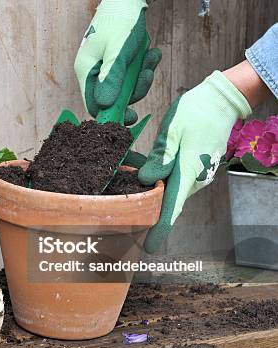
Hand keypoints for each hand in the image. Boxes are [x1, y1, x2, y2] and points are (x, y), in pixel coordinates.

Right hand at [74, 0, 161, 124]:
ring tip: (151, 56)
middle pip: (112, 98)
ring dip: (142, 75)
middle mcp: (93, 71)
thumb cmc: (120, 20)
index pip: (93, 105)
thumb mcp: (118, 50)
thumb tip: (105, 105)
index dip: (112, 113)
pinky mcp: (118, 61)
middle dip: (133, 88)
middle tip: (146, 73)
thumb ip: (111, 78)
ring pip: (125, 86)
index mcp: (86, 70)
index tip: (132, 115)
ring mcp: (106, 66)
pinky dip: (144, 65)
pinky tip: (152, 52)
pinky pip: (132, 74)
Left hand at [139, 71, 251, 252]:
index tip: (150, 246)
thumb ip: (160, 156)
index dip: (160, 228)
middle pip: (169, 201)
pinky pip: (176, 180)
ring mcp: (199, 174)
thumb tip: (145, 179)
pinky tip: (144, 169)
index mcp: (189, 170)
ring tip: (129, 181)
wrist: (222, 101)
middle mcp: (196, 178)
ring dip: (152, 191)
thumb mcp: (173, 129)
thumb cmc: (196, 111)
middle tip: (125, 214)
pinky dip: (160, 180)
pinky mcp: (197, 168)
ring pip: (171, 190)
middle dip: (149, 210)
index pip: (173, 207)